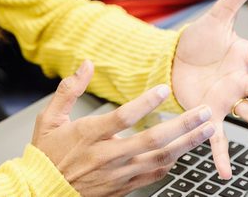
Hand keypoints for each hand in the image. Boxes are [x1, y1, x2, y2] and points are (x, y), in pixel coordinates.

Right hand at [32, 60, 216, 195]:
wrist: (41, 192)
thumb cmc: (46, 155)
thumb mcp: (49, 118)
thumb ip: (69, 89)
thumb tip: (86, 64)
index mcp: (89, 135)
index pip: (122, 117)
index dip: (144, 102)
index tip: (163, 88)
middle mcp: (107, 156)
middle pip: (152, 140)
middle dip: (183, 125)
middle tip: (204, 112)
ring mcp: (117, 174)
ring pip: (159, 159)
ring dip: (186, 144)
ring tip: (206, 131)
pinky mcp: (122, 188)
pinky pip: (153, 175)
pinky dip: (170, 163)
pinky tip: (182, 152)